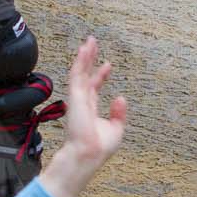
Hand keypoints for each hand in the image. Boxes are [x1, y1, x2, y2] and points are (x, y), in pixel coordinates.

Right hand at [37, 37, 127, 196]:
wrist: (88, 155)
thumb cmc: (99, 148)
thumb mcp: (116, 130)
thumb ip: (118, 114)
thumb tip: (121, 98)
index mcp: (90, 110)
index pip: (95, 87)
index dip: (101, 75)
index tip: (107, 64)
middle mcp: (83, 102)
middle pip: (85, 75)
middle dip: (90, 60)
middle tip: (93, 44)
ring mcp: (78, 98)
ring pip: (80, 71)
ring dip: (85, 56)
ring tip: (89, 41)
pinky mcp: (75, 96)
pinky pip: (77, 74)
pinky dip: (80, 61)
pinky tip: (84, 50)